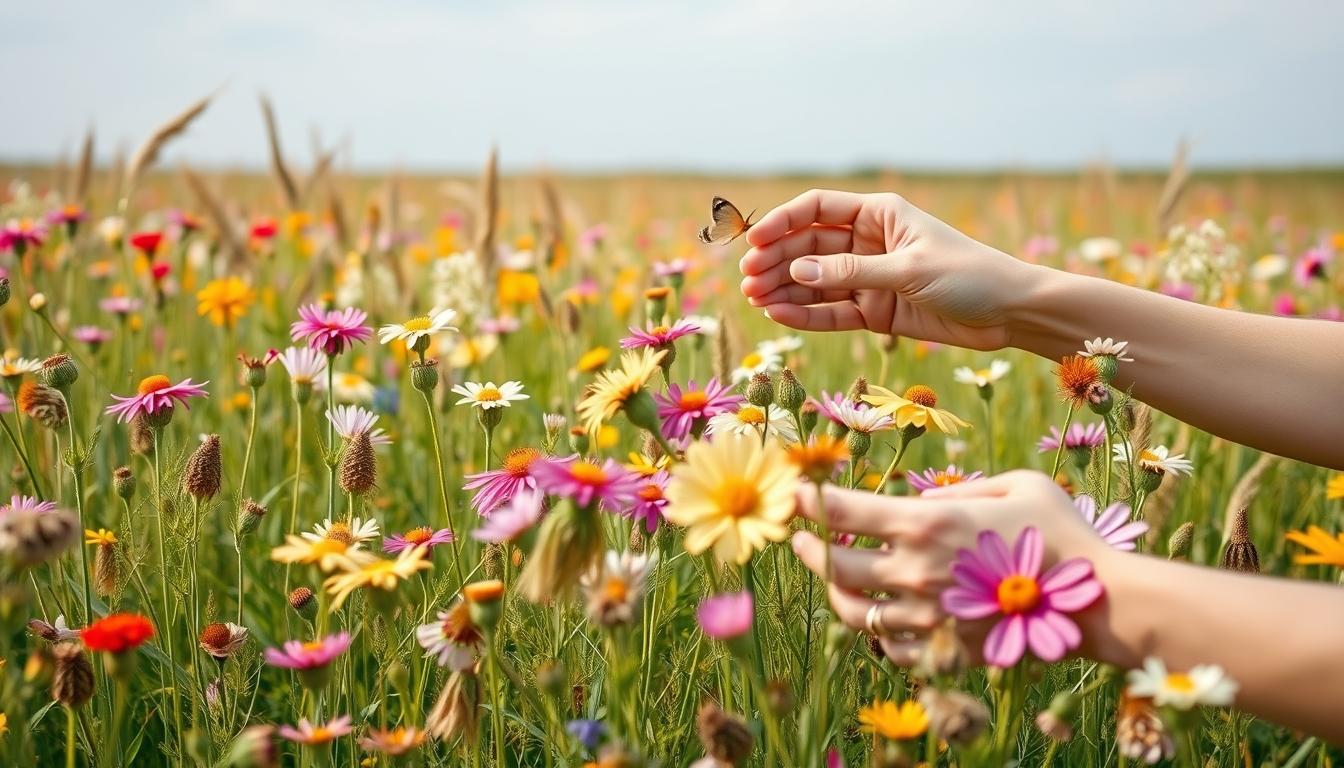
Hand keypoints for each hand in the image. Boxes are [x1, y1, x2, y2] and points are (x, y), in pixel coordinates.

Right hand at [739, 189, 1036, 350]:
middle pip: (808, 248)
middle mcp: (868, 242)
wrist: (1009, 314)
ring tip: (754, 301)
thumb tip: (796, 274)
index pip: (817, 209)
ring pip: (815, 282)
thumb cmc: (969, 276)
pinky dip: (806, 315)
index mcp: (879, 214)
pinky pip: (831, 311)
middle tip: (747, 280)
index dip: (782, 223)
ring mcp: (869, 278)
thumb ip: (851, 273)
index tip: (754, 242)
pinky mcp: (874, 311)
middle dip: (777, 262)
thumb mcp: (909, 271)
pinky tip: (778, 316)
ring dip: (784, 290)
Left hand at [790, 471, 1110, 664]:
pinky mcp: (945, 651)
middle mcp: (916, 571)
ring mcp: (928, 616)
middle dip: (810, 550)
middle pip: (835, 567)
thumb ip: (960, 487)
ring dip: (835, 593)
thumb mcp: (1015, 483)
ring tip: (834, 578)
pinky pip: (889, 649)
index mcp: (928, 523)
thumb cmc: (1062, 530)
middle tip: (803, 540)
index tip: (796, 494)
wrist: (1100, 600)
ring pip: (853, 613)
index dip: (811, 501)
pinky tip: (876, 616)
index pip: (845, 511)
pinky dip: (874, 633)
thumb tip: (920, 500)